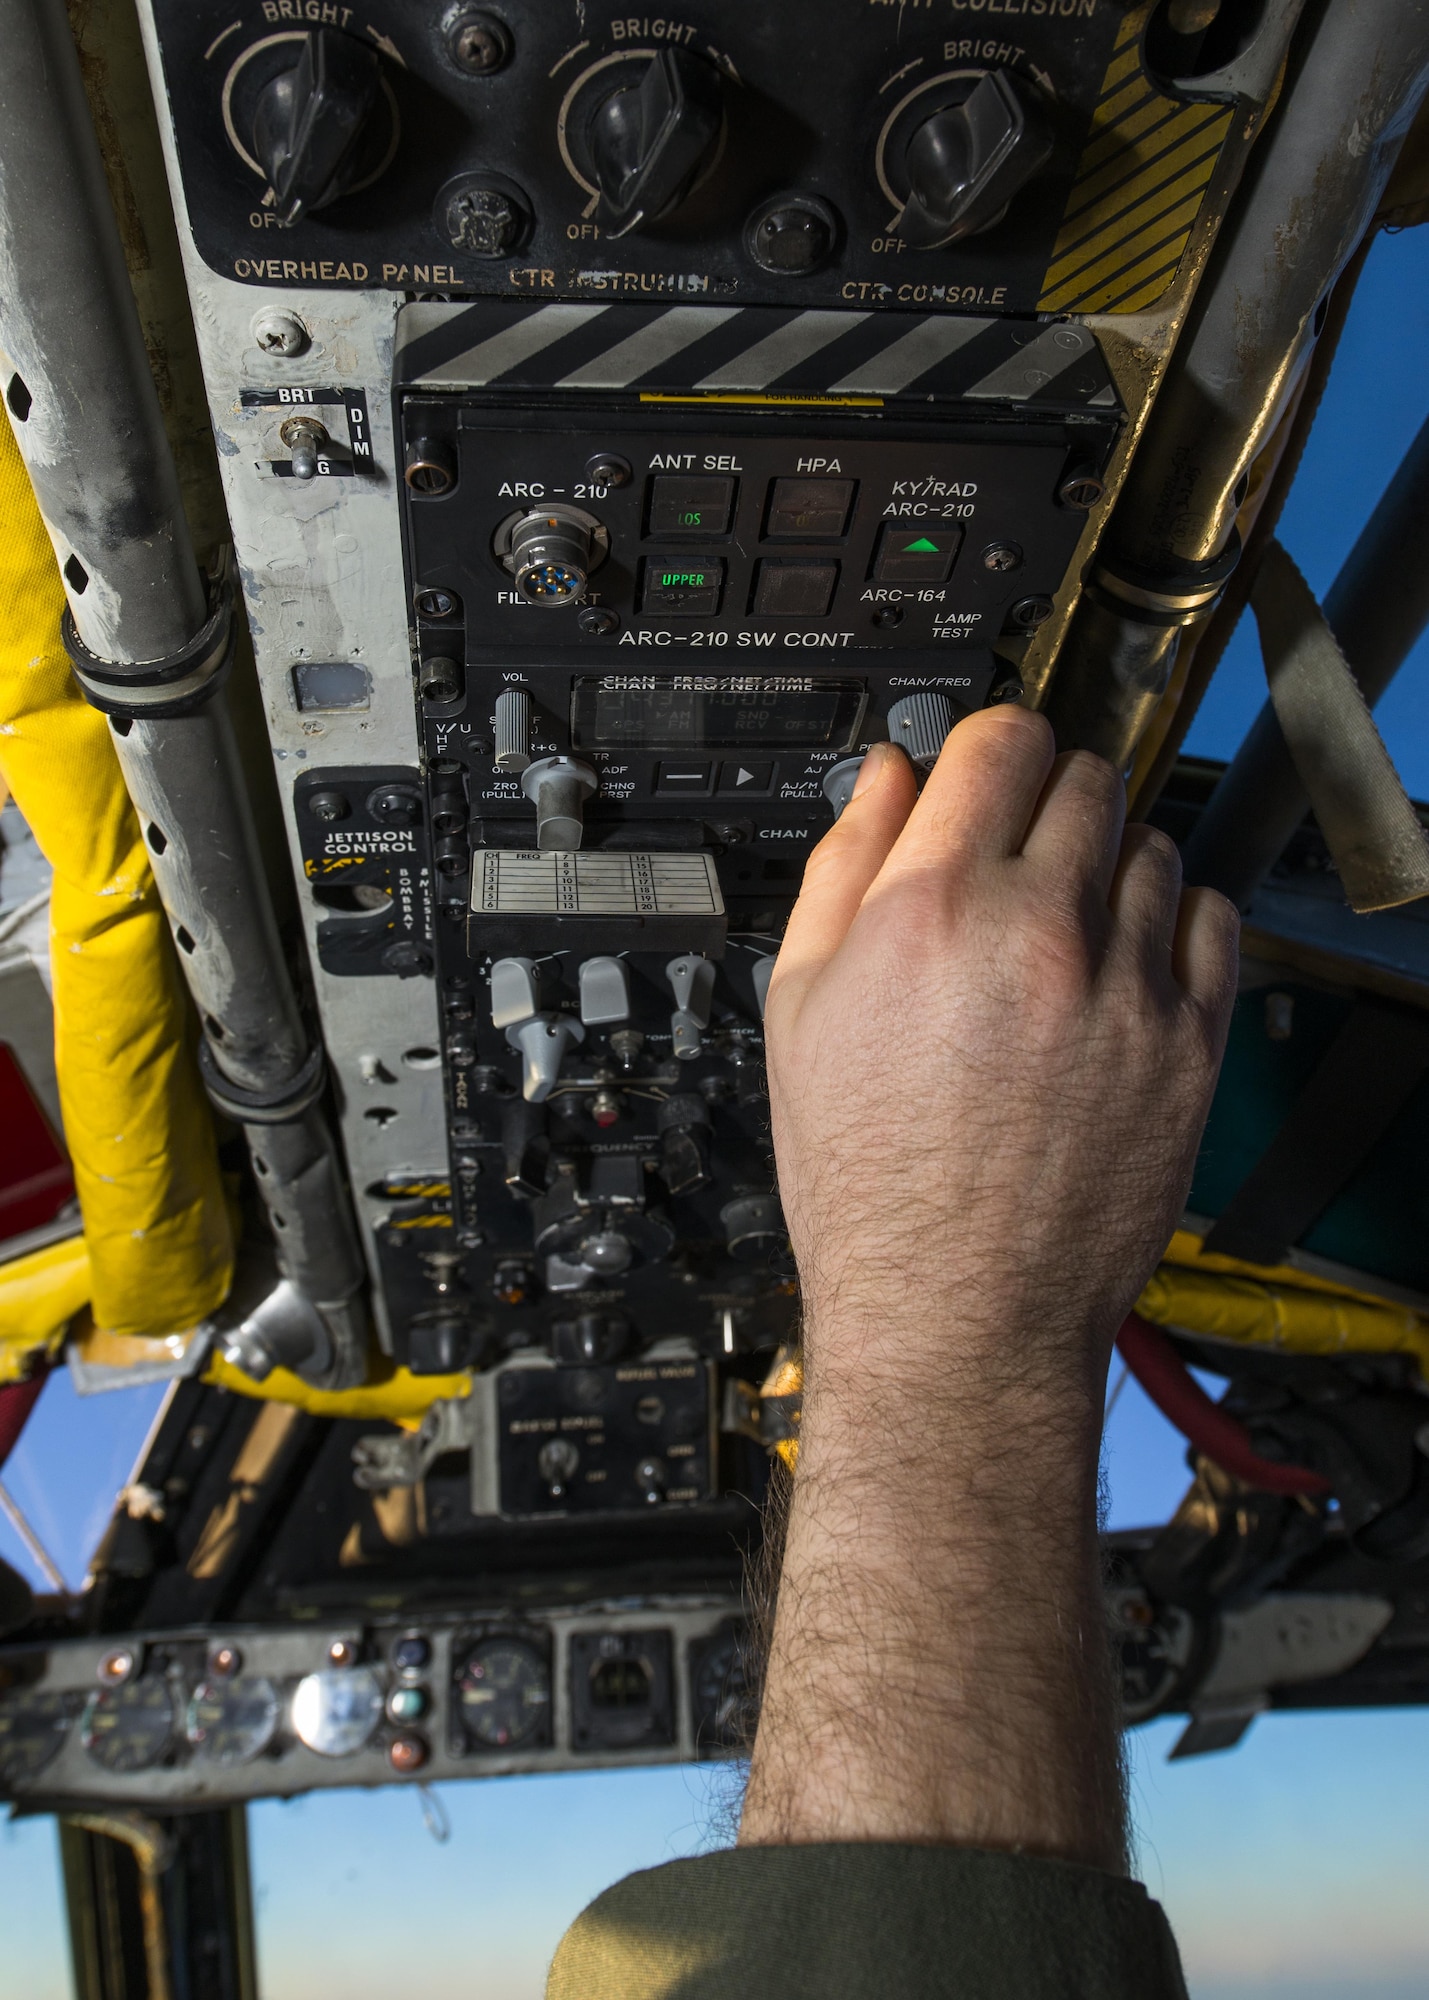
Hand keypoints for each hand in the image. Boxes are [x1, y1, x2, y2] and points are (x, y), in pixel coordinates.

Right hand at [741, 708, 1236, 1867]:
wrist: (956, 1315)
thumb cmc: (868, 1184)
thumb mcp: (801, 1013)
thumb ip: (841, 872)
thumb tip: (884, 778)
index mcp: (925, 911)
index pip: (997, 741)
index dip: (985, 749)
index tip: (981, 776)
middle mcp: (1033, 932)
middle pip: (1083, 776)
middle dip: (1045, 800)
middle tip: (1017, 861)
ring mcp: (1124, 987)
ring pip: (1150, 843)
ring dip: (1109, 860)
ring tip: (1065, 931)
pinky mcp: (1190, 1043)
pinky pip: (1211, 919)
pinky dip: (1173, 920)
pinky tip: (1124, 965)